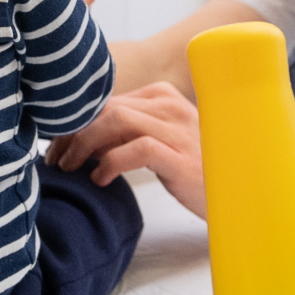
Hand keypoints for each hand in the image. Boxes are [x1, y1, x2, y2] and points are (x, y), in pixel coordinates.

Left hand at [48, 83, 205, 217]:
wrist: (238, 197)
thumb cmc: (195, 171)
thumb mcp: (160, 144)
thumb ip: (126, 135)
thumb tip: (80, 140)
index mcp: (164, 97)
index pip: (108, 101)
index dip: (76, 122)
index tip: (57, 145)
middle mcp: (171, 107)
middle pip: (107, 109)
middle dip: (73, 134)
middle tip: (55, 159)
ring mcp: (179, 131)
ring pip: (116, 122)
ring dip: (84, 145)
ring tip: (70, 168)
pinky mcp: (182, 159)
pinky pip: (137, 149)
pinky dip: (110, 162)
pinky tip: (100, 179)